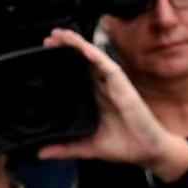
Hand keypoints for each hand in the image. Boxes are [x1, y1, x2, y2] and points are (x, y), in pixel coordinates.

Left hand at [36, 28, 187, 175]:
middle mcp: (102, 88)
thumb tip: (39, 153)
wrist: (148, 153)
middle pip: (82, 62)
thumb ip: (64, 148)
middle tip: (48, 38)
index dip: (60, 63)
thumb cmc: (122, 146)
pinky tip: (84, 49)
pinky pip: (109, 68)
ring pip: (93, 59)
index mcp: (93, 99)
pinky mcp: (124, 88)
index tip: (43, 54)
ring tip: (62, 35)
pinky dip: (96, 57)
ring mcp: (113, 86)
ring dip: (78, 45)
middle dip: (66, 48)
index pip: (74, 75)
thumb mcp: (86, 147)